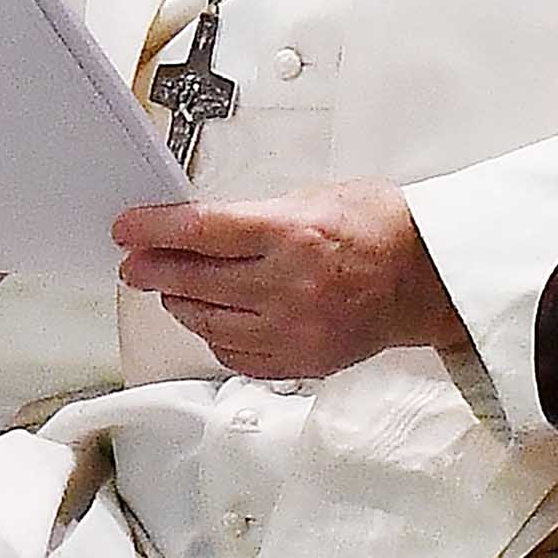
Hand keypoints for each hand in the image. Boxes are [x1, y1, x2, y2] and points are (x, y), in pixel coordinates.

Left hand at [113, 178, 468, 380]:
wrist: (430, 279)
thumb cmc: (382, 228)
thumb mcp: (316, 196)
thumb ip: (259, 215)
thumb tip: (206, 229)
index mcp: (291, 233)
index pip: (200, 231)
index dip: (153, 230)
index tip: (127, 229)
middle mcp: (289, 285)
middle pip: (195, 280)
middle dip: (154, 269)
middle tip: (135, 262)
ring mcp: (294, 330)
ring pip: (209, 321)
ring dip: (179, 303)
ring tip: (168, 288)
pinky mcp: (302, 360)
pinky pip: (237, 354)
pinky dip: (213, 336)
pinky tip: (206, 320)